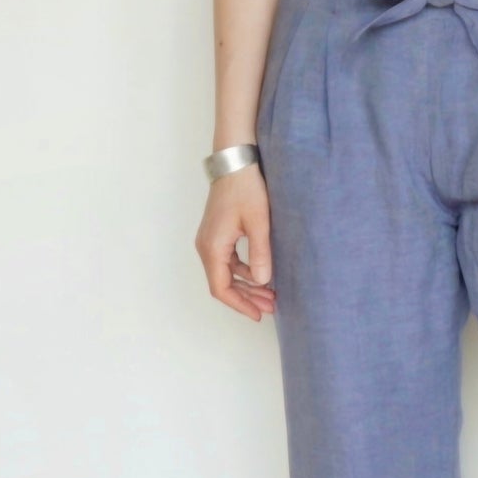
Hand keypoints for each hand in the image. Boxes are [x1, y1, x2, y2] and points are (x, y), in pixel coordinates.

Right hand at [195, 164, 276, 321]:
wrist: (235, 163)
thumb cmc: (245, 188)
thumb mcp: (259, 222)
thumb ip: (260, 253)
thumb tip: (263, 282)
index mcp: (213, 247)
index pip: (221, 288)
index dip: (240, 305)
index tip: (258, 314)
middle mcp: (206, 247)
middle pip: (223, 283)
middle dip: (247, 297)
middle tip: (271, 306)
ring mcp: (211, 240)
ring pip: (226, 273)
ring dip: (247, 285)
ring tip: (271, 294)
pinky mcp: (218, 234)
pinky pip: (229, 261)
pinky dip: (244, 271)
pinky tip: (262, 273)